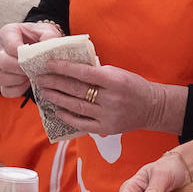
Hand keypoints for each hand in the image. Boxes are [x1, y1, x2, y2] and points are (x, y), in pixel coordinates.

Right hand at [0, 21, 63, 96]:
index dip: (21, 53)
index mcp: (8, 33)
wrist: (44, 47)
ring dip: (17, 79)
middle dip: (20, 67)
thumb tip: (47, 47)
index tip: (32, 56)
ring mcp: (1, 67)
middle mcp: (1, 50)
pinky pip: (6, 90)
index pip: (9, 44)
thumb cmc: (44, 37)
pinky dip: (17, 90)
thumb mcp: (48, 32)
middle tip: (33, 68)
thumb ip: (49, 37)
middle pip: (2, 62)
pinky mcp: (5, 82)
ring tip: (30, 75)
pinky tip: (28, 83)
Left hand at [32, 60, 172, 135]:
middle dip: (55, 83)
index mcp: (114, 80)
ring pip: (76, 106)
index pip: (83, 72)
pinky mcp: (106, 128)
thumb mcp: (118, 73)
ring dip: (57, 99)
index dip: (64, 68)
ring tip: (44, 92)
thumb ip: (96, 72)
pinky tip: (57, 110)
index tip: (48, 63)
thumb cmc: (133, 85)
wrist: (152, 107)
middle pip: (76, 90)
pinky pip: (82, 123)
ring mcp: (108, 115)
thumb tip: (70, 68)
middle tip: (40, 79)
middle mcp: (111, 98)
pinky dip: (68, 116)